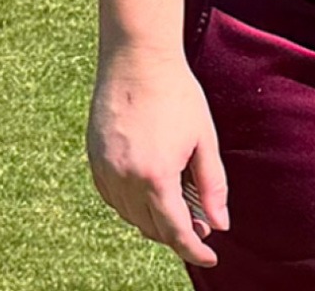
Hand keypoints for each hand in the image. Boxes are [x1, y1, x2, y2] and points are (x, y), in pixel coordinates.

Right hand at [86, 45, 228, 267]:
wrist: (136, 58)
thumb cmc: (176, 94)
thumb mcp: (204, 141)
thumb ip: (212, 187)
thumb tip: (219, 224)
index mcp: (156, 176)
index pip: (176, 232)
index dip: (195, 250)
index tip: (210, 256)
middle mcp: (125, 178)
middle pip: (151, 228)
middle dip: (177, 234)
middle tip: (200, 224)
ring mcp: (105, 168)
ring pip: (130, 215)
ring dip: (154, 219)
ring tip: (177, 204)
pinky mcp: (94, 158)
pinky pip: (113, 197)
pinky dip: (132, 204)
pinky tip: (149, 190)